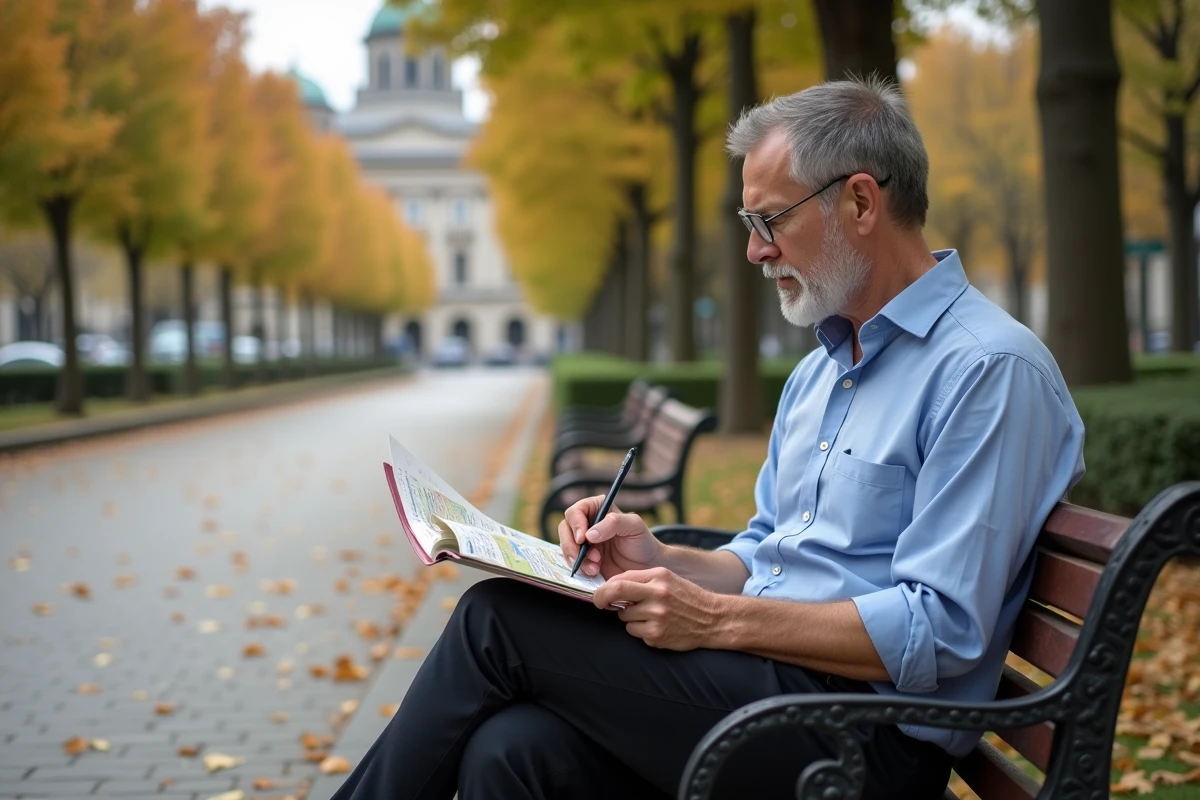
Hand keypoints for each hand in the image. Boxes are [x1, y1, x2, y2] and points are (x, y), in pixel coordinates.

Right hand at [558, 496, 661, 578]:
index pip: (576, 510)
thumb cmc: (643, 543)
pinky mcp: (584, 560)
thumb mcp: (634, 526)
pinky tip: (594, 572)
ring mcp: (584, 544)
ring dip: (577, 558)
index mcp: (598, 509)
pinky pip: (572, 562)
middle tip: (584, 556)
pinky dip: (580, 568)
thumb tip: (589, 534)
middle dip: (571, 544)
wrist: (647, 568)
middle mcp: (588, 524)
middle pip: (565, 528)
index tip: (583, 538)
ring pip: (566, 547)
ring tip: (595, 567)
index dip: (576, 523)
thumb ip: (613, 523)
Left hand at [593, 567, 724, 649]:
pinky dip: (640, 630)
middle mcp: (658, 595)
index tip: (600, 593)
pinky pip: (634, 632)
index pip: (621, 579)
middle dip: (602, 599)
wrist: (713, 619)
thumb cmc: (687, 597)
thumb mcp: (667, 579)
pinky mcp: (657, 635)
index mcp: (659, 577)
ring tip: (648, 615)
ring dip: (629, 617)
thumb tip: (612, 585)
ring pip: (624, 617)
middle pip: (616, 593)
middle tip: (600, 603)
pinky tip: (656, 626)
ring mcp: (657, 616)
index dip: (605, 587)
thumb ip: (641, 579)